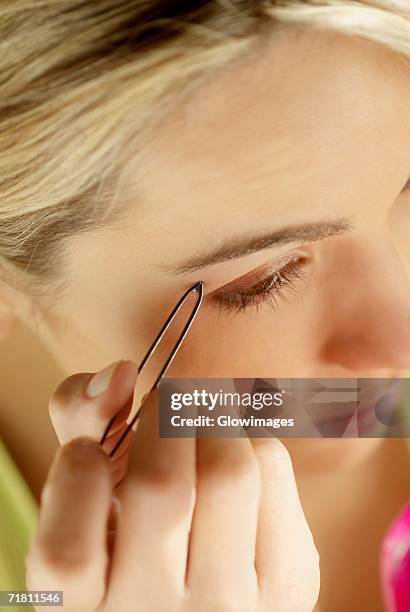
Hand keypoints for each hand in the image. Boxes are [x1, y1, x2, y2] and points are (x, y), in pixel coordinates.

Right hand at [26, 360, 319, 610]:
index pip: (67, 558)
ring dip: (210, 419)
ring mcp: (231, 608)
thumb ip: (81, 424)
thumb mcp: (89, 490)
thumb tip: (121, 371)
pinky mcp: (289, 582)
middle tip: (162, 407)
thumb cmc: (132, 529)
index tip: (89, 448)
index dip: (76, 477)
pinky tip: (233, 452)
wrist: (203, 598)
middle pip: (163, 489)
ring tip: (197, 423)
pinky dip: (248, 438)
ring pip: (230, 472)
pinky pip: (273, 471)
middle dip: (161, 418)